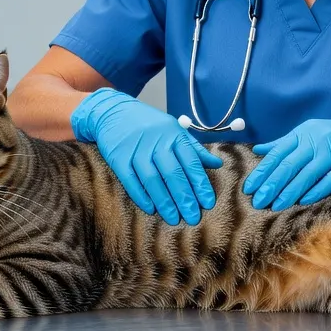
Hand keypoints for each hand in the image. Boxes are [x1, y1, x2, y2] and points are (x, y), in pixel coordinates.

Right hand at [70, 87, 222, 224]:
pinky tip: (150, 209)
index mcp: (174, 135)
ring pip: (153, 180)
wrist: (113, 111)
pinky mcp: (118, 157)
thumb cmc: (149, 124)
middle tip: (193, 217)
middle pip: (173, 174)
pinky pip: (131, 180)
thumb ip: (194, 148)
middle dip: (184, 198)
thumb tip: (217, 164)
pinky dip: (141, 196)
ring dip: (164, 202)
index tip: (208, 203)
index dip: (200, 184)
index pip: (191, 162)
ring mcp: (136, 149)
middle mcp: (157, 142)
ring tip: (173, 218)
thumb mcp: (174, 129)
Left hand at [243, 118, 330, 209]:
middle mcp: (316, 140)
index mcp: (304, 132)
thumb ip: (285, 143)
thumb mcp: (311, 133)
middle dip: (271, 185)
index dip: (262, 172)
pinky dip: (315, 191)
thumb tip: (259, 150)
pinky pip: (328, 181)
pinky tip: (303, 202)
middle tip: (258, 202)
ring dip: (289, 192)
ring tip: (275, 206)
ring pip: (306, 175)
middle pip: (289, 165)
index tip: (249, 188)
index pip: (277, 154)